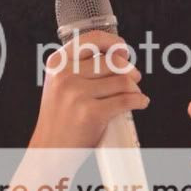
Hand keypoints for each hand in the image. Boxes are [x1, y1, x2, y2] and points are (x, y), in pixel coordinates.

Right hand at [30, 31, 149, 151]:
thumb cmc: (60, 119)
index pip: (92, 39)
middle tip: (133, 80)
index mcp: (57, 64)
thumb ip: (81, 68)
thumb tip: (121, 55)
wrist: (50, 151)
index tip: (123, 51)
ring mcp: (77, 94)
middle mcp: (65, 76)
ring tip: (134, 95)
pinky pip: (126, 100)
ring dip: (135, 88)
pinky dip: (139, 100)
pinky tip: (140, 103)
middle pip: (113, 61)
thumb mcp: (60, 85)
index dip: (113, 42)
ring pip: (123, 81)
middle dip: (129, 70)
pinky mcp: (90, 113)